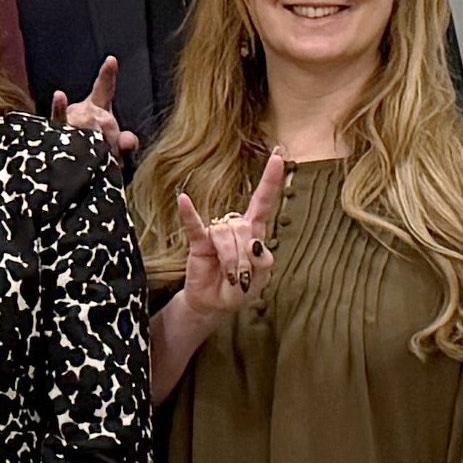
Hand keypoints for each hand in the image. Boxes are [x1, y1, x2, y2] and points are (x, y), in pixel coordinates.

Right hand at [48, 57, 139, 156]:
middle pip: (101, 118)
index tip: (111, 60)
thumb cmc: (98, 158)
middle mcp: (82, 109)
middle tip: (104, 153)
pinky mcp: (57, 130)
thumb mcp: (117, 150)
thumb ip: (127, 144)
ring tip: (89, 154)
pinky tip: (59, 96)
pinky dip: (60, 107)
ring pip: (87, 123)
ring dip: (93, 142)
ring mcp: (69, 119)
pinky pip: (59, 117)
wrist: (77, 170)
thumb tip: (128, 139)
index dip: (108, 74)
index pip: (105, 89)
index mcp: (98, 108)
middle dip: (107, 139)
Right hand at [174, 152, 291, 316]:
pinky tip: (183, 200)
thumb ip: (263, 264)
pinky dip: (189, 214)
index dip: (270, 182)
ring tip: (228, 277)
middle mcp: (236, 229)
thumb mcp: (259, 282)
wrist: (212, 305)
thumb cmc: (238, 290)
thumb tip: (255, 243)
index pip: (264, 203)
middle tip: (241, 280)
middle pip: (244, 229)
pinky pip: (195, 226)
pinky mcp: (198, 242)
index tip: (278, 158)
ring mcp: (216, 234)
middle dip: (244, 258)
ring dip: (229, 260)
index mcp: (256, 234)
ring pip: (226, 235)